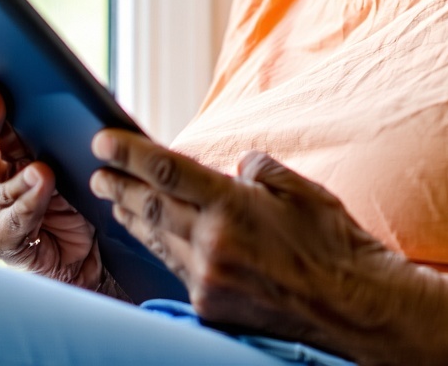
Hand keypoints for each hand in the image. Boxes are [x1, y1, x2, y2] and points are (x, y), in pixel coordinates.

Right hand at [0, 82, 104, 289]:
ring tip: (42, 170)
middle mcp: (5, 181)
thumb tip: (94, 102)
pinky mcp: (11, 246)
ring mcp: (4, 215)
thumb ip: (88, 133)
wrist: (111, 249)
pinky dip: (25, 212)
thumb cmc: (102, 196)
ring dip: (18, 182)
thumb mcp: (99, 158)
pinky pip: (6, 230)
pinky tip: (41, 198)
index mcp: (21, 151)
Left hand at [90, 132, 418, 356]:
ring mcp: (207, 280)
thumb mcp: (300, 188)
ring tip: (114, 200)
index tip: (103, 140)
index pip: (168, 171)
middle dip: (120, 186)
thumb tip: (234, 169)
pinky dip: (162, 246)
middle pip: (152, 207)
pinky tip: (156, 237)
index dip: (131, 153)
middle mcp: (212, 244)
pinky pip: (177, 268)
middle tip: (97, 172)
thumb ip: (258, 170)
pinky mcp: (211, 306)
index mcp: (233, 207)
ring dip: (132, 217)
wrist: (350, 304)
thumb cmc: (331, 241)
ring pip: (158, 239)